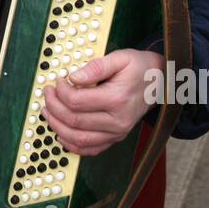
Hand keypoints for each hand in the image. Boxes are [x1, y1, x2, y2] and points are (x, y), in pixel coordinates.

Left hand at [42, 49, 165, 156]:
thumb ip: (96, 67)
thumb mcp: (120, 58)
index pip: (77, 101)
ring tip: (47, 112)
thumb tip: (73, 77)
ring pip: (79, 140)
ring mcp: (117, 133)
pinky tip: (60, 133)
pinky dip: (72, 145)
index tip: (57, 80)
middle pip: (74, 121)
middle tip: (47, 94)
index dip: (60, 91)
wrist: (161, 82)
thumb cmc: (140, 68)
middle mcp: (117, 121)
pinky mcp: (116, 138)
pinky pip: (90, 149)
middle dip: (54, 107)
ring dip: (57, 127)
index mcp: (117, 99)